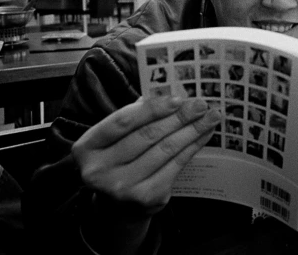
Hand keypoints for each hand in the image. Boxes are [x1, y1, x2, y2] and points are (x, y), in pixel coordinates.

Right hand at [72, 95, 220, 215]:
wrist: (118, 205)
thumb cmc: (118, 159)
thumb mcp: (116, 138)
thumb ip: (135, 116)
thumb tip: (170, 94)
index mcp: (87, 147)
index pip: (122, 122)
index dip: (151, 109)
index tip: (177, 98)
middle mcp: (100, 170)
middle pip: (148, 136)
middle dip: (179, 117)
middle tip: (200, 105)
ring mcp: (123, 187)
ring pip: (165, 150)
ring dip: (192, 130)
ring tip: (210, 117)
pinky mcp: (147, 197)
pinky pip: (176, 165)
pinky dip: (193, 147)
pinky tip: (204, 135)